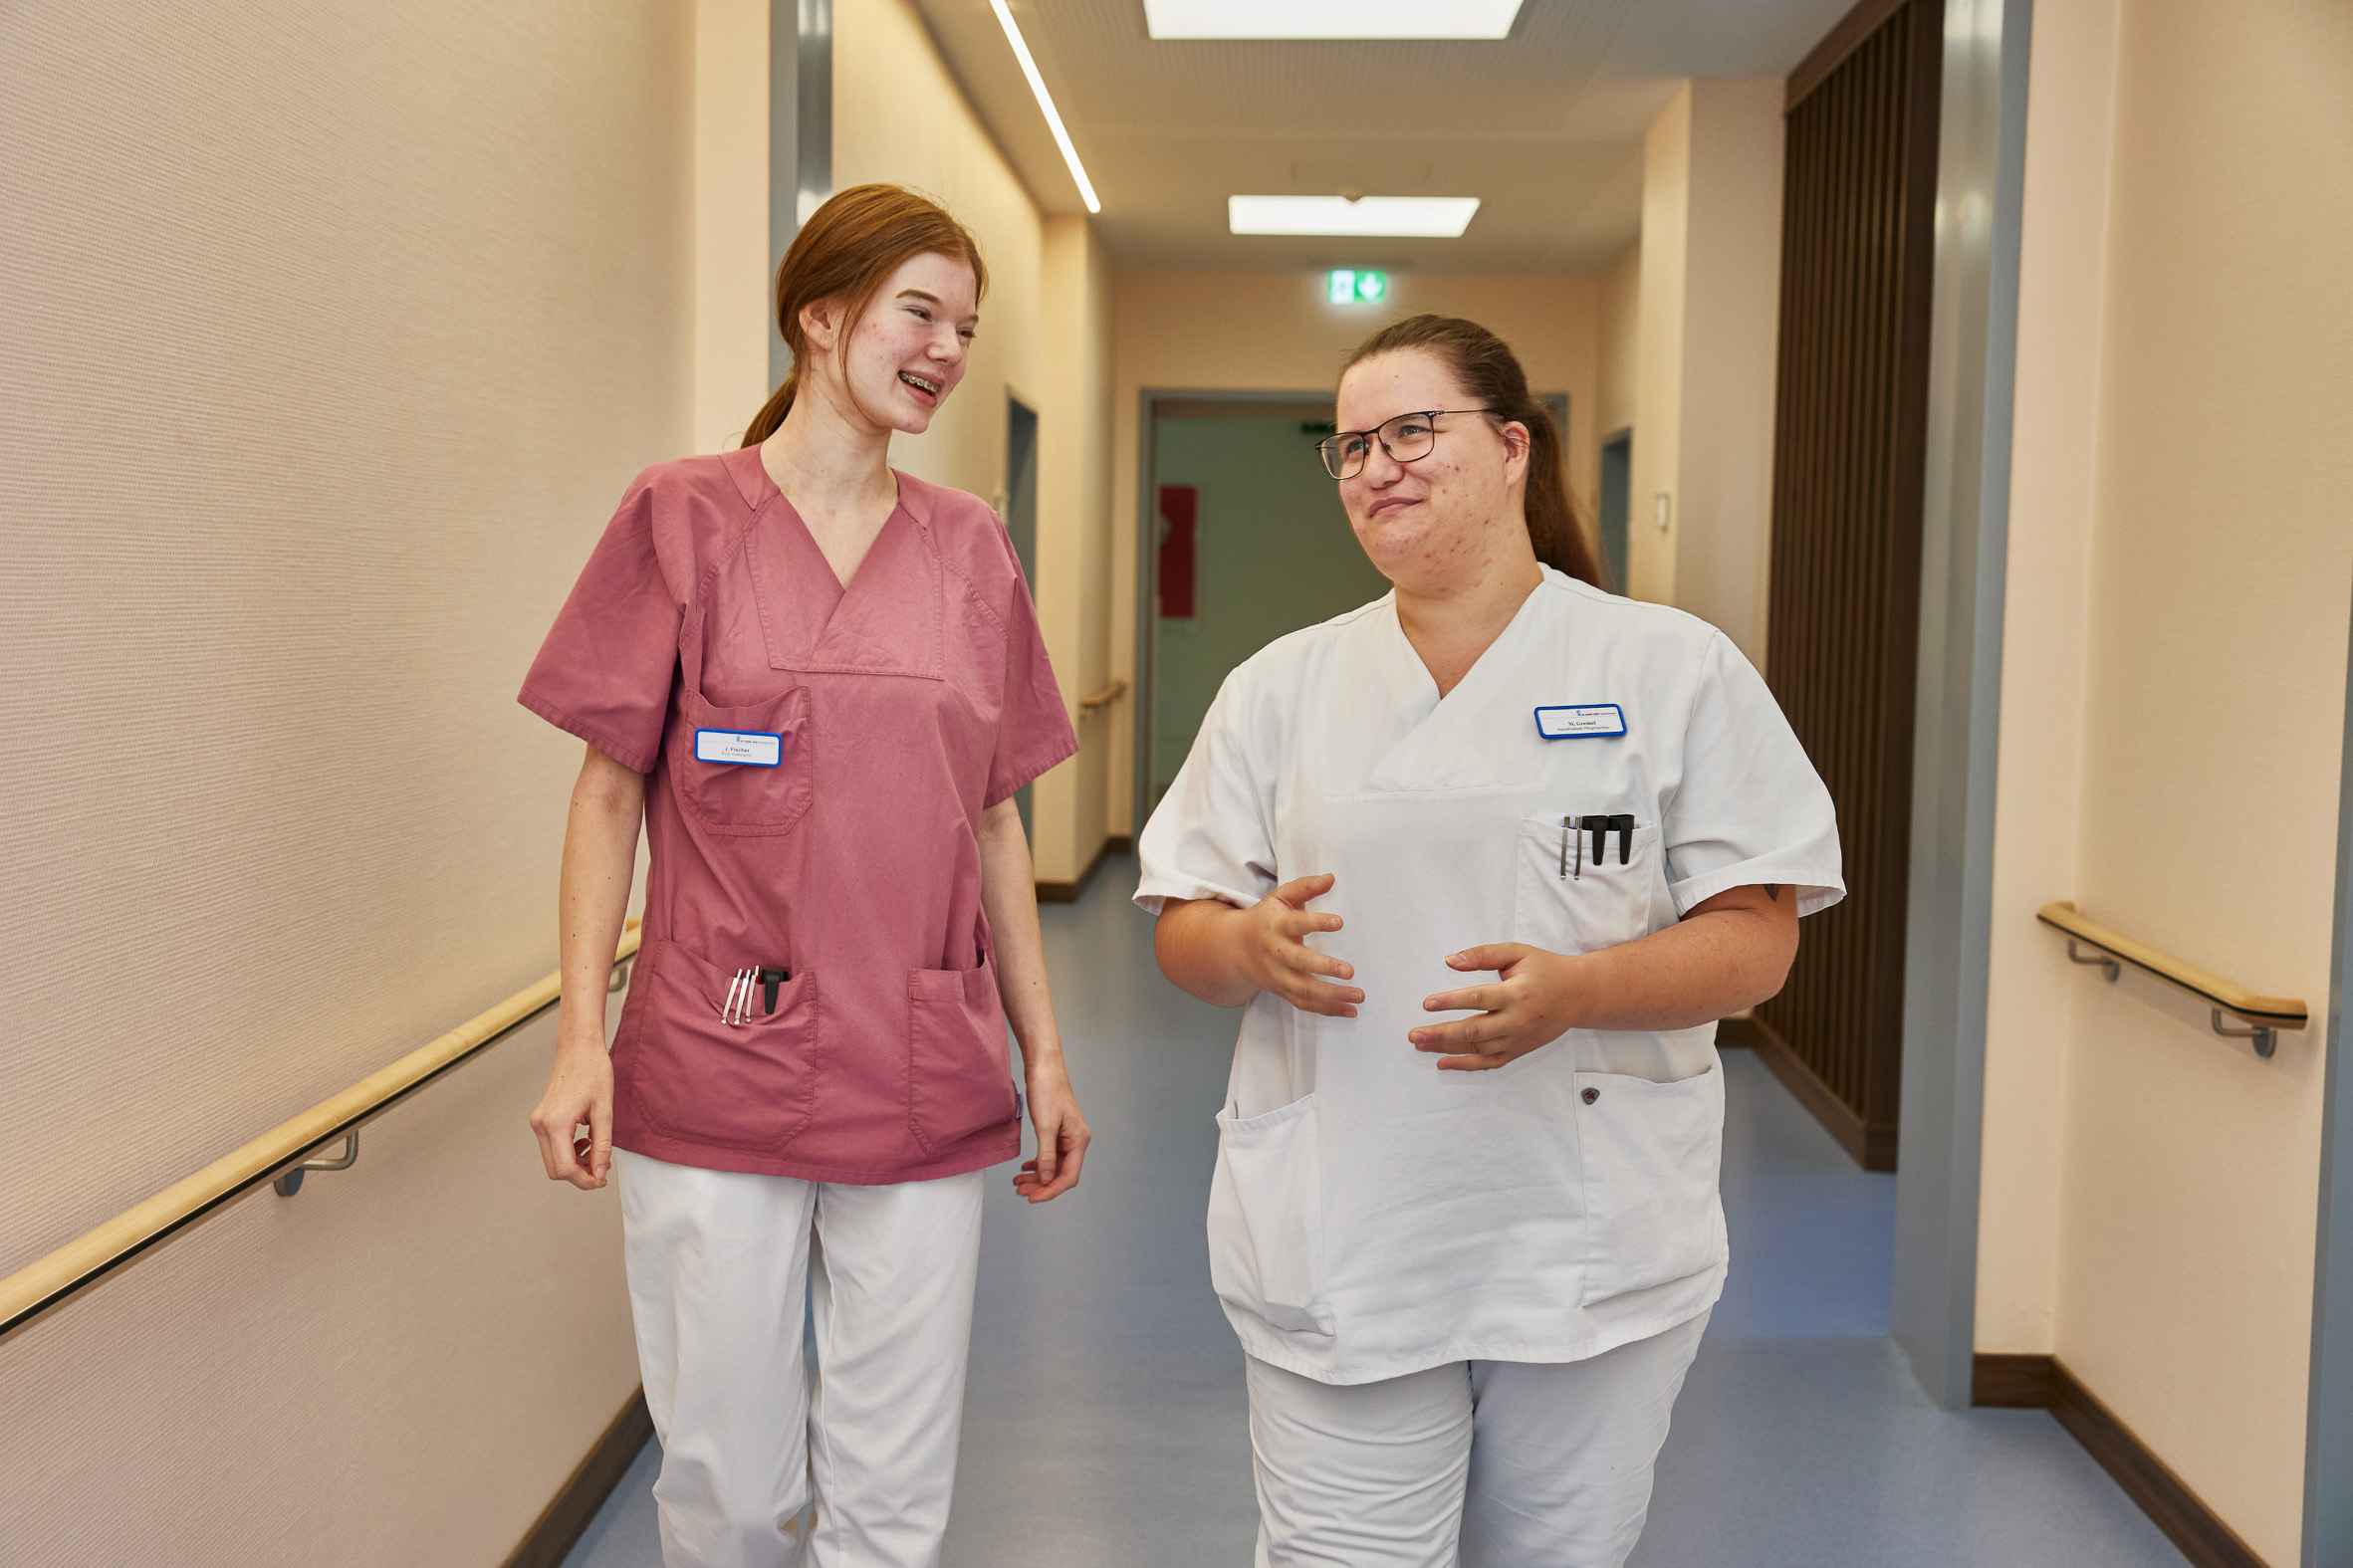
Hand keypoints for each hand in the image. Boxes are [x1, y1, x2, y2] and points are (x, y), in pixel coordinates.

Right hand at [528, 1034, 613, 1188]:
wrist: (579, 1049)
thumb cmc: (594, 1073)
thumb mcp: (605, 1111)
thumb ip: (602, 1146)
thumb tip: (600, 1172)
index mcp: (556, 1123)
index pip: (565, 1169)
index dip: (585, 1181)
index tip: (602, 1178)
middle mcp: (541, 1124)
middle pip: (555, 1170)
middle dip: (578, 1176)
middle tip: (601, 1169)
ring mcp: (538, 1121)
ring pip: (552, 1160)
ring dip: (573, 1164)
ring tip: (595, 1150)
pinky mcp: (540, 1119)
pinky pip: (550, 1147)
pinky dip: (567, 1152)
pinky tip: (584, 1142)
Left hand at [1012, 1060, 1090, 1202]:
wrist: (1044, 1066)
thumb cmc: (1047, 1090)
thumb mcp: (1045, 1125)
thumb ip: (1046, 1154)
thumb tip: (1046, 1179)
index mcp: (1079, 1141)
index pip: (1069, 1176)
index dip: (1050, 1190)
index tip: (1032, 1198)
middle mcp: (1075, 1142)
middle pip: (1060, 1174)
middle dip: (1041, 1185)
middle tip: (1019, 1190)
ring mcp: (1066, 1137)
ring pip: (1052, 1166)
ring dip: (1037, 1177)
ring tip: (1018, 1182)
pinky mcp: (1056, 1132)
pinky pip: (1049, 1156)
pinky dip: (1037, 1164)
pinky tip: (1025, 1167)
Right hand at [1234, 873, 1362, 1017]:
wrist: (1234, 948)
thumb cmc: (1266, 918)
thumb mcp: (1280, 897)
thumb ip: (1305, 887)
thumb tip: (1331, 878)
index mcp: (1276, 925)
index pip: (1296, 923)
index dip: (1317, 922)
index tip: (1340, 922)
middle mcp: (1276, 952)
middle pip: (1299, 962)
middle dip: (1324, 968)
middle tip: (1349, 971)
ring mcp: (1278, 975)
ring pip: (1304, 990)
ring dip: (1332, 996)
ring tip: (1359, 996)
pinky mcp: (1283, 991)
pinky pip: (1305, 1004)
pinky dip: (1328, 1010)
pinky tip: (1350, 1010)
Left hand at [1410, 943, 1580, 1070]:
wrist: (1579, 995)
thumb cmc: (1545, 970)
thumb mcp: (1516, 953)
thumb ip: (1482, 955)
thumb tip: (1449, 961)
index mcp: (1516, 993)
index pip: (1479, 999)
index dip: (1451, 1002)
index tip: (1427, 1004)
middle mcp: (1517, 1020)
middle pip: (1475, 1031)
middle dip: (1441, 1034)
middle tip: (1413, 1034)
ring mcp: (1518, 1039)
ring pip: (1478, 1049)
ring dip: (1447, 1049)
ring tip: (1419, 1044)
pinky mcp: (1519, 1050)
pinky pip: (1490, 1063)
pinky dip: (1466, 1066)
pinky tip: (1442, 1063)